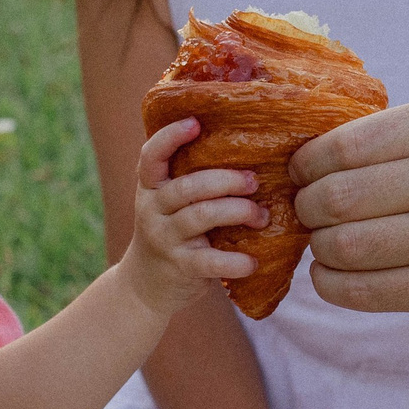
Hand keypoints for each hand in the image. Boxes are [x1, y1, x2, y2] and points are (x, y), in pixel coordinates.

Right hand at [120, 118, 263, 314]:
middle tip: (254, 181)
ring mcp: (164, 238)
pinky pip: (209, 261)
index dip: (170, 137)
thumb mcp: (169, 203)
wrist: (146, 285)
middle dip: (226, 180)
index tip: (196, 123)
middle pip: (187, 187)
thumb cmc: (172, 232)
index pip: (151, 156)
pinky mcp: (180, 267)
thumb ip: (190, 178)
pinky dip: (235, 261)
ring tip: (262, 216)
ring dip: (238, 212)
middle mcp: (152, 209)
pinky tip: (252, 262)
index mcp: (151, 187)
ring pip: (201, 216)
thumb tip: (243, 146)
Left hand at [288, 95, 408, 336]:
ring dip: (320, 251)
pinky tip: (334, 278)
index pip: (347, 143)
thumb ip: (408, 139)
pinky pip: (364, 290)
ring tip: (325, 247)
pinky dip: (332, 286)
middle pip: (338, 195)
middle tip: (309, 216)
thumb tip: (312, 155)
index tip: (301, 176)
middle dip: (309, 210)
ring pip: (344, 244)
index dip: (307, 165)